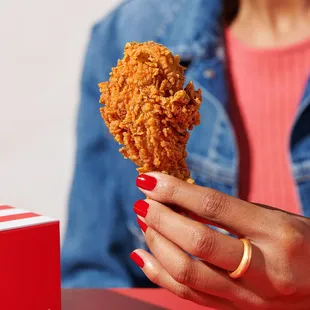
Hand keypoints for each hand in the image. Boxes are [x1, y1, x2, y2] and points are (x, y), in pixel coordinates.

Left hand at [130, 173, 309, 308]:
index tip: (150, 179)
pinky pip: (188, 295)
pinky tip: (141, 255)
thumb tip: (178, 199)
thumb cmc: (299, 240)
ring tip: (142, 221)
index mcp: (276, 231)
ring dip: (156, 243)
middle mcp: (264, 267)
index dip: (175, 190)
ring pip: (187, 273)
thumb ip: (229, 211)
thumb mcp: (272, 216)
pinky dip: (158, 274)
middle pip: (197, 241)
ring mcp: (249, 296)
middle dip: (161, 218)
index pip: (213, 205)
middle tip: (143, 201)